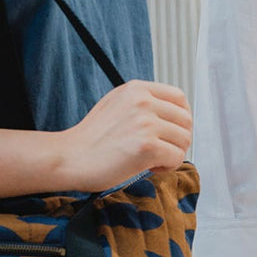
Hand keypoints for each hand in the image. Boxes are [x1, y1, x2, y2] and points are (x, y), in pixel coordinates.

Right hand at [58, 80, 191, 191]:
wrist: (70, 157)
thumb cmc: (91, 139)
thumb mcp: (116, 105)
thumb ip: (142, 104)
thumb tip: (172, 113)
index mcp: (136, 89)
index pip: (179, 97)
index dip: (181, 118)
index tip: (172, 132)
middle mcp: (142, 102)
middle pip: (186, 120)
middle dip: (178, 139)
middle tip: (161, 150)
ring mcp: (145, 123)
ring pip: (184, 140)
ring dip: (173, 154)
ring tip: (152, 159)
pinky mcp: (147, 146)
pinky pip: (177, 158)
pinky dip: (168, 167)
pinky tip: (149, 167)